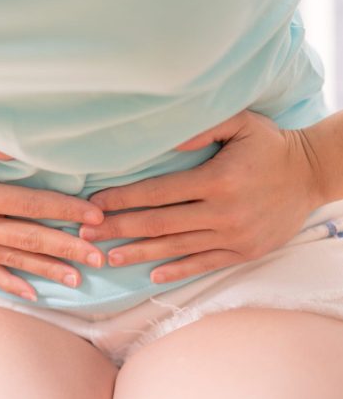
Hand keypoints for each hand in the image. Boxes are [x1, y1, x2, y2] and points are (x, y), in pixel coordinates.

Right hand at [0, 120, 106, 301]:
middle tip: (100, 256)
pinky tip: (35, 293)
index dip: (65, 211)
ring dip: (47, 269)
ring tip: (78, 278)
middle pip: (28, 238)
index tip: (95, 217)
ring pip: (13, 260)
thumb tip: (25, 150)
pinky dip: (13, 283)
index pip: (30, 205)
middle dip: (68, 248)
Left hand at [79, 109, 321, 284]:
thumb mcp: (240, 123)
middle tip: (87, 234)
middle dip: (119, 228)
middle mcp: (221, 212)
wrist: (312, 174)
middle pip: (159, 223)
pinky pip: (204, 264)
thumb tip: (167, 141)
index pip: (157, 192)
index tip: (94, 204)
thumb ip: (201, 128)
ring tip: (109, 257)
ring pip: (176, 247)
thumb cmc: (270, 144)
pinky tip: (153, 275)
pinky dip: (177, 270)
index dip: (123, 198)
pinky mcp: (245, 251)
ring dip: (139, 253)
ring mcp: (233, 235)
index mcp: (216, 180)